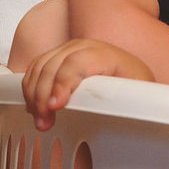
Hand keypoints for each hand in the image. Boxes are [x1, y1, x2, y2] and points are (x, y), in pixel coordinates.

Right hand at [22, 39, 153, 129]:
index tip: (54, 107)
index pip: (78, 63)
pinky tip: (34, 107)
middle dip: (43, 95)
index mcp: (108, 55)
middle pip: (54, 65)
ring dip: (34, 94)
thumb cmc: (134, 87)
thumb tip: (118, 114)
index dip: (63, 84)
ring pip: (41, 66)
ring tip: (40, 120)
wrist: (131, 75)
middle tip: (44, 122)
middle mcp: (86, 47)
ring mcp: (69, 49)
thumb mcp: (138, 95)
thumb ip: (128, 101)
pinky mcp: (58, 55)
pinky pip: (36, 66)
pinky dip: (30, 87)